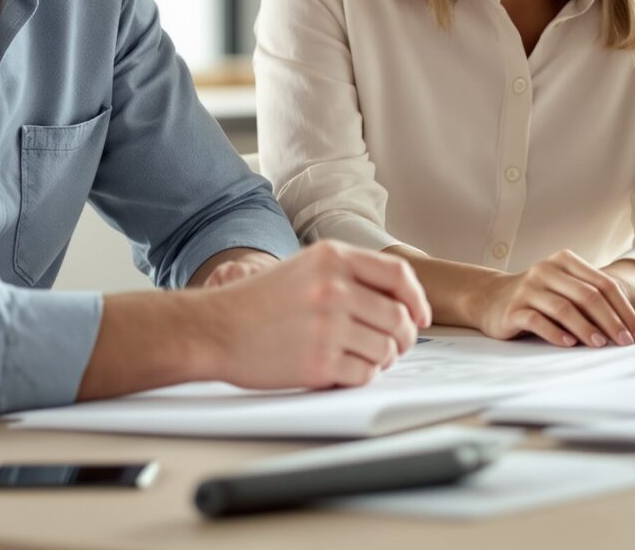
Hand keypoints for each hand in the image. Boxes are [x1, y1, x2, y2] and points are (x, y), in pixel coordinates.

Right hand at [194, 241, 431, 389]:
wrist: (214, 329)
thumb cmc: (258, 303)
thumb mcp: (305, 268)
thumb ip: (349, 276)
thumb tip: (400, 301)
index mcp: (333, 258)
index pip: (399, 274)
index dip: (417, 299)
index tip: (420, 316)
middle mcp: (334, 288)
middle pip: (398, 317)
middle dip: (403, 337)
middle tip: (394, 345)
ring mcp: (328, 326)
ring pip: (386, 349)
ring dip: (381, 358)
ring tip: (361, 357)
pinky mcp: (318, 363)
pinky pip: (365, 374)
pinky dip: (361, 376)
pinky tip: (343, 370)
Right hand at [473, 250, 634, 347]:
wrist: (490, 298)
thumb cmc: (538, 296)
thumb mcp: (564, 287)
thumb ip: (589, 298)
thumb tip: (627, 326)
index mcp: (566, 261)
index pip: (604, 284)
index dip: (624, 309)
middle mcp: (547, 270)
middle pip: (588, 295)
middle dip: (612, 321)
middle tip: (626, 342)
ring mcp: (529, 289)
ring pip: (564, 308)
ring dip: (587, 328)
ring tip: (601, 345)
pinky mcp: (513, 309)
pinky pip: (537, 320)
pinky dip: (555, 333)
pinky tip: (569, 344)